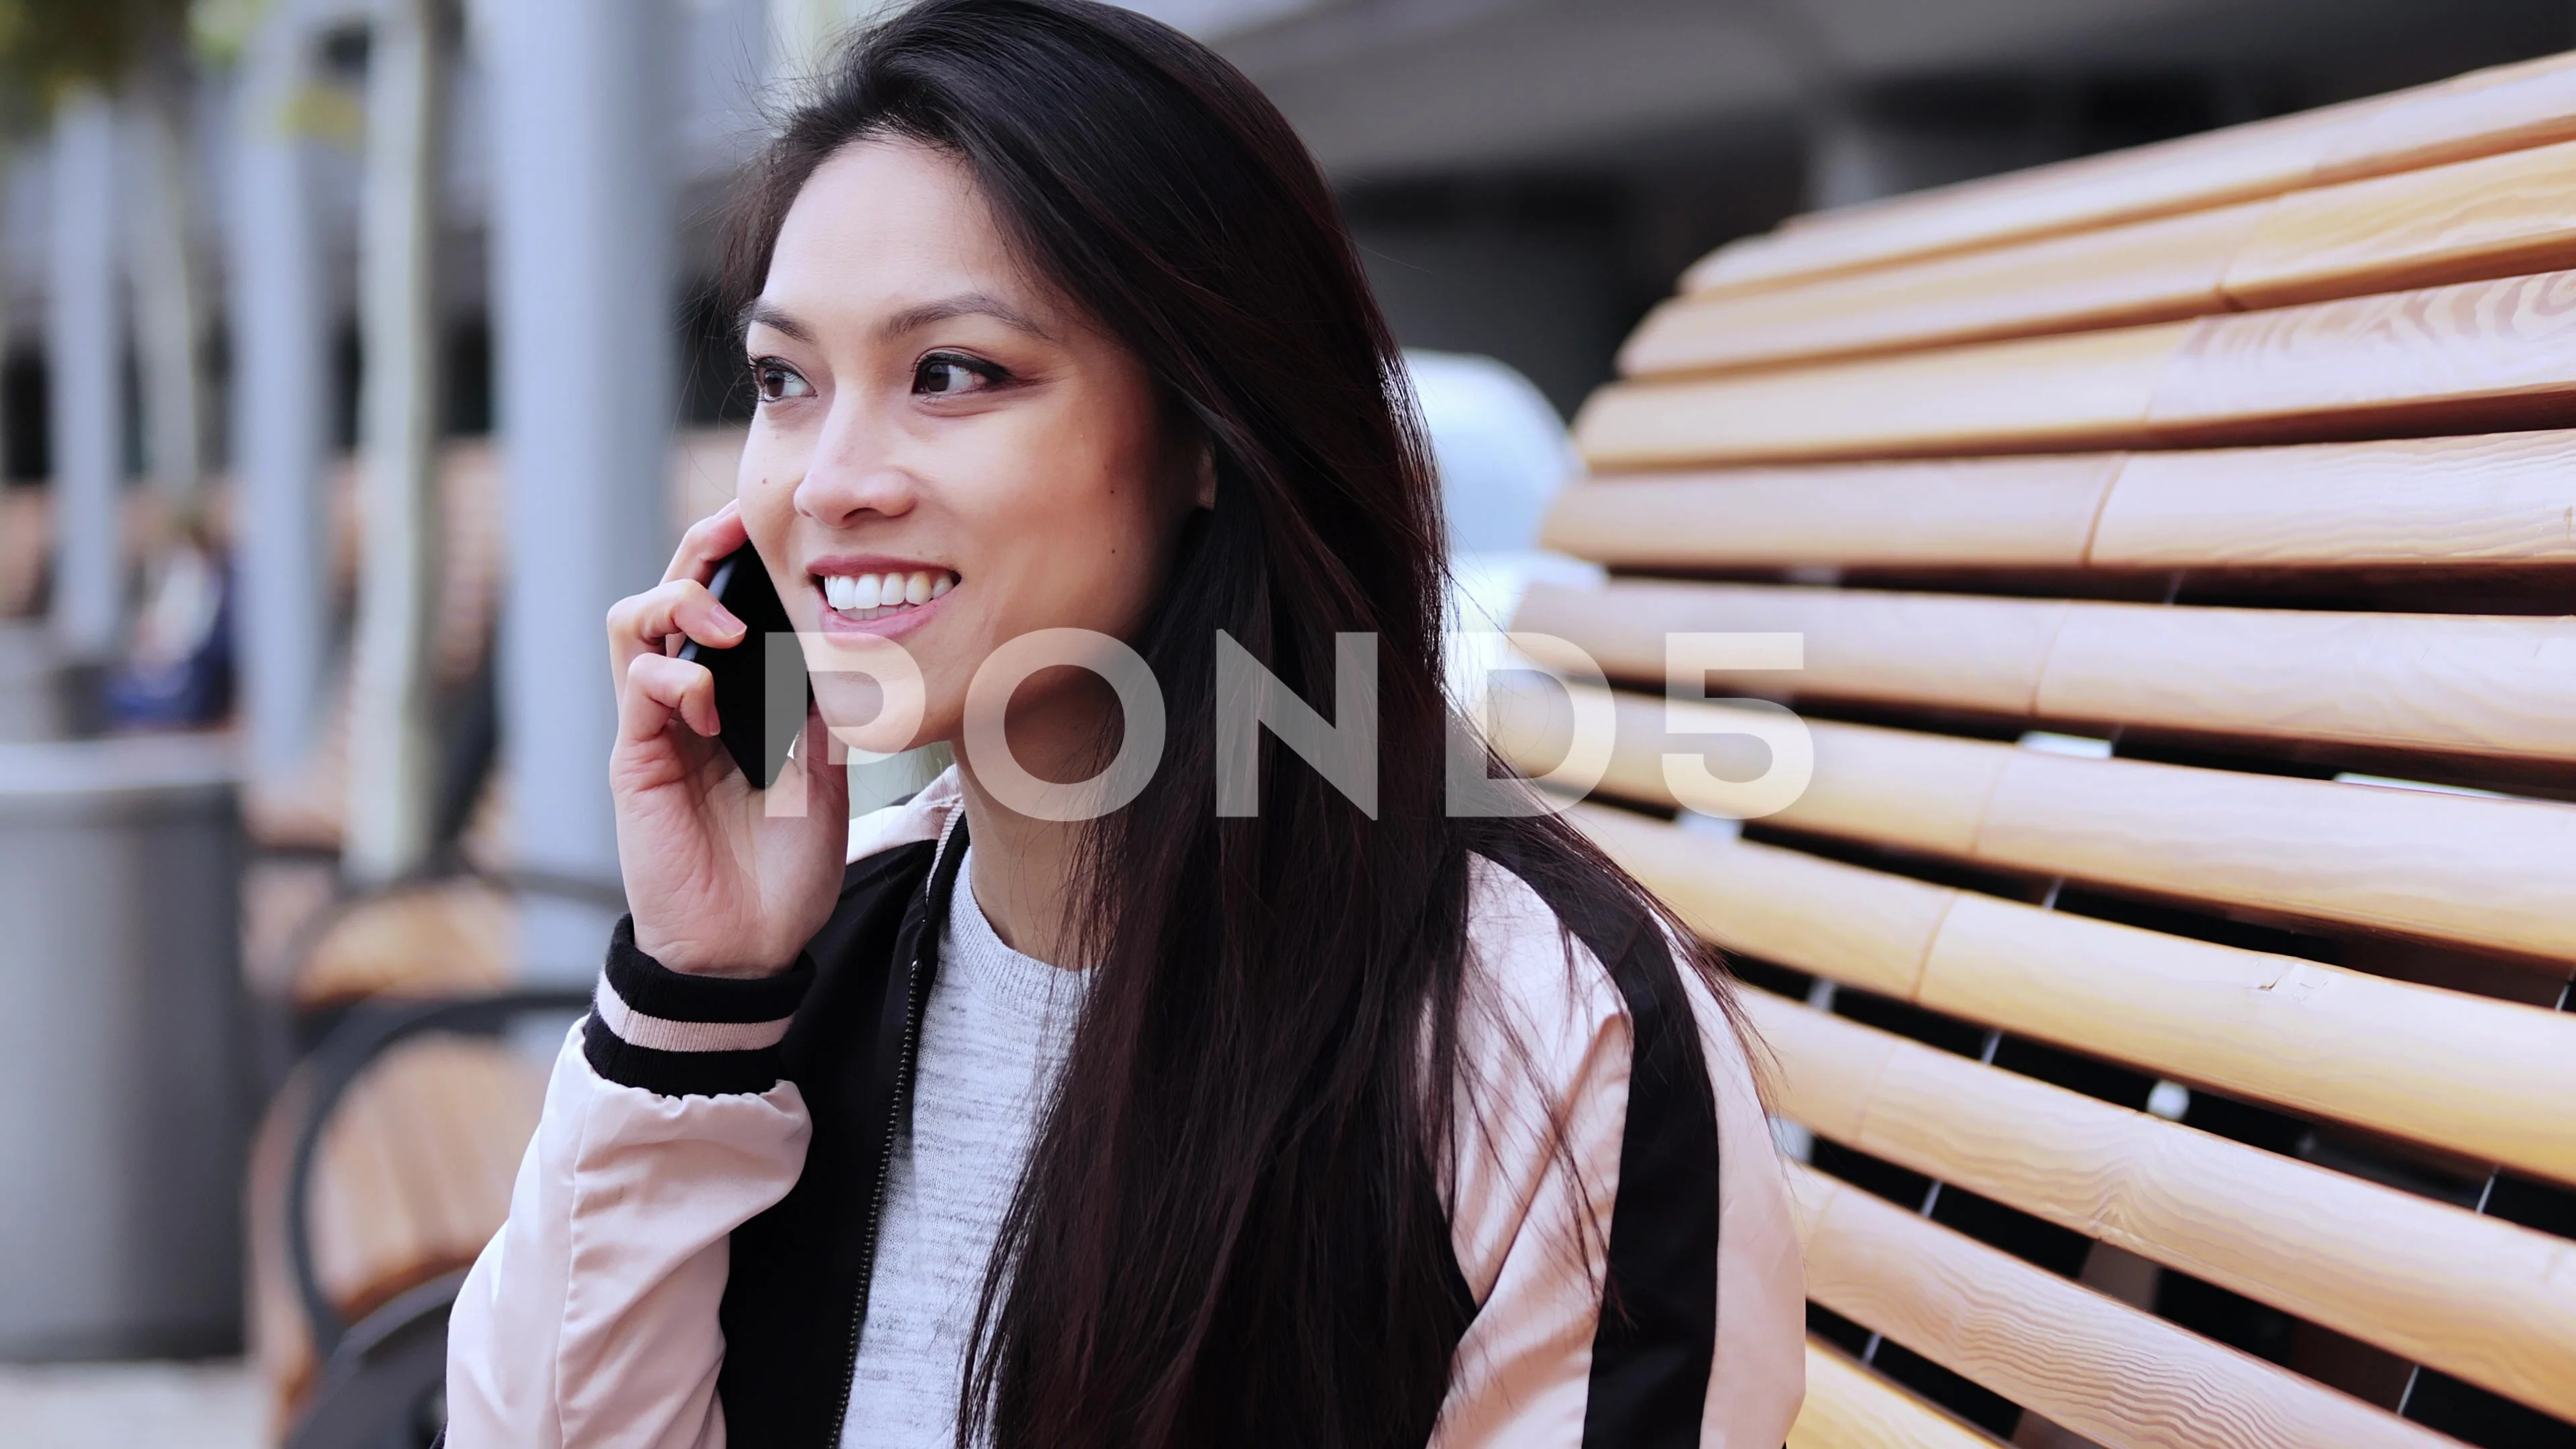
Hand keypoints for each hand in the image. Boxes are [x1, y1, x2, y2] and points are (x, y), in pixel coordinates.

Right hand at [606, 502, 850, 976]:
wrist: (747, 948)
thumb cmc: (782, 869)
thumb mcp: (828, 778)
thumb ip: (827, 716)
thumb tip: (855, 651)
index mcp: (734, 699)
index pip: (724, 606)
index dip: (739, 558)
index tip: (777, 525)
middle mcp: (688, 702)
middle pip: (671, 594)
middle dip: (700, 549)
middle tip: (736, 526)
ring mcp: (656, 728)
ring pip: (633, 622)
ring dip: (679, 605)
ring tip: (728, 632)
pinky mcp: (635, 760)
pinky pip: (637, 688)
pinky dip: (674, 678)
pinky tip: (711, 706)